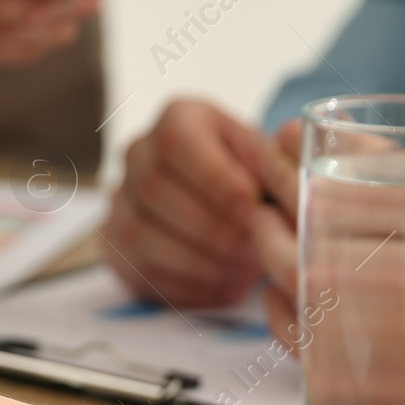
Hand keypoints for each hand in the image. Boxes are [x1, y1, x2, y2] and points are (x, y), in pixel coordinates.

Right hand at [102, 99, 298, 306]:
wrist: (224, 199)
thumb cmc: (254, 174)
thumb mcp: (270, 157)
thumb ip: (276, 165)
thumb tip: (288, 183)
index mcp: (178, 118)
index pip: (177, 143)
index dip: (213, 179)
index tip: (252, 208)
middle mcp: (138, 153)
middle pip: (156, 191)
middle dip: (210, 227)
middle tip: (253, 250)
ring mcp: (120, 201)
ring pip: (142, 235)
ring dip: (199, 260)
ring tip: (244, 272)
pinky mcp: (116, 245)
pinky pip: (141, 271)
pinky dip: (187, 285)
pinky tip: (225, 285)